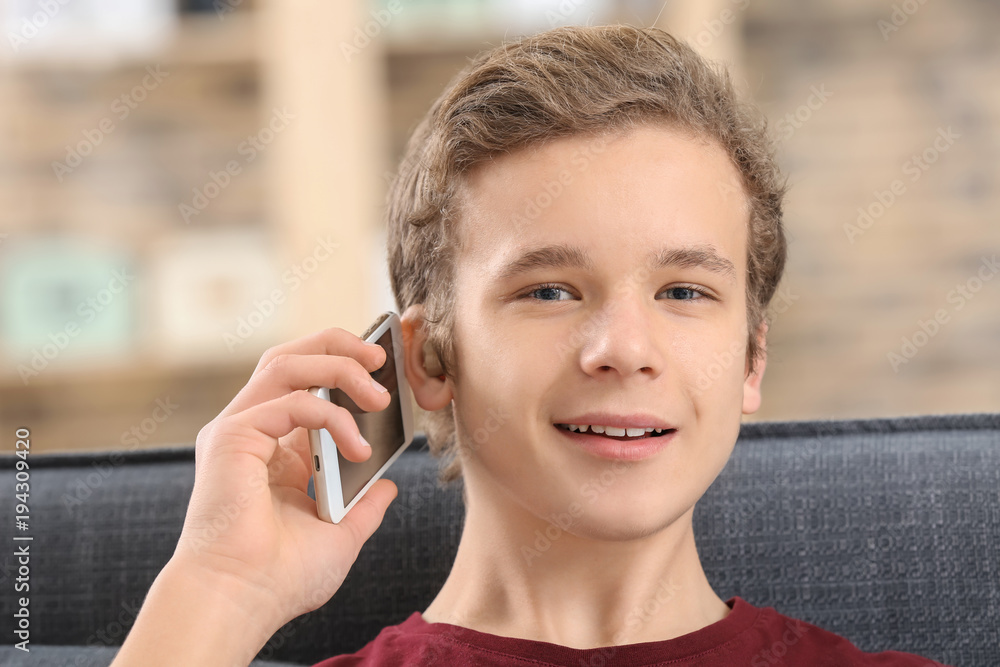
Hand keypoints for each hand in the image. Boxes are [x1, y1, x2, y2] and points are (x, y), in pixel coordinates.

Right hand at [173, 326, 396, 629]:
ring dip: (339, 368)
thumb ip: (364, 506)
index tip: (384, 368)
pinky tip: (357, 447)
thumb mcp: (340, 535)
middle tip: (381, 358)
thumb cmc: (281, 577)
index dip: (343, 367)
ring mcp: (240, 430)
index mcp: (274, 450)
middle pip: (290, 359)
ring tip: (379, 392)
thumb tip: (388, 486)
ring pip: (286, 365)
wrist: (244, 600)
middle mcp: (253, 431)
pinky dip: (331, 416)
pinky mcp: (233, 437)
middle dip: (337, 346)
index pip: (307, 386)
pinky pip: (291, 402)